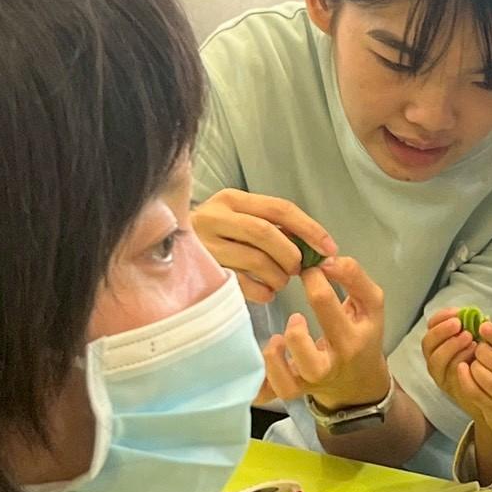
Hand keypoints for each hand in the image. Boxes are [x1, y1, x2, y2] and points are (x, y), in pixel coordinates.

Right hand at [192, 189, 336, 303]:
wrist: (161, 248)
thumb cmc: (217, 235)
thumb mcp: (240, 218)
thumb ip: (272, 226)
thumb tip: (316, 246)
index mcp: (231, 199)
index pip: (280, 209)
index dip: (310, 229)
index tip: (330, 248)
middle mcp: (214, 217)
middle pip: (267, 234)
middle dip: (291, 255)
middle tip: (298, 268)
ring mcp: (205, 245)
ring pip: (257, 260)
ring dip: (279, 276)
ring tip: (281, 280)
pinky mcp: (201, 272)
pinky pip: (243, 285)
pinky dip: (264, 292)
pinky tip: (267, 292)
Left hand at [263, 256, 388, 408]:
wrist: (361, 382)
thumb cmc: (363, 336)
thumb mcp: (370, 304)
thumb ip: (354, 275)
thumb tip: (326, 260)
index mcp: (352, 338)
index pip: (324, 302)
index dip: (312, 277)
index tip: (310, 270)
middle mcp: (331, 365)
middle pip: (306, 353)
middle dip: (294, 327)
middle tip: (296, 314)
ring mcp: (309, 381)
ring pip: (286, 380)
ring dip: (275, 355)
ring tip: (278, 339)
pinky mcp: (293, 390)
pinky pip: (271, 392)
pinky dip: (263, 378)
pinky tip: (267, 356)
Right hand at [422, 310, 486, 421]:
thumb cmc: (486, 360)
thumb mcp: (480, 340)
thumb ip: (475, 328)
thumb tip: (477, 315)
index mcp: (440, 343)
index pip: (431, 327)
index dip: (440, 318)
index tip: (456, 312)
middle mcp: (436, 359)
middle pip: (428, 344)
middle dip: (441, 331)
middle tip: (458, 324)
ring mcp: (441, 375)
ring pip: (436, 360)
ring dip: (451, 345)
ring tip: (469, 338)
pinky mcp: (450, 387)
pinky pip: (450, 374)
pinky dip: (460, 360)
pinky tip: (474, 353)